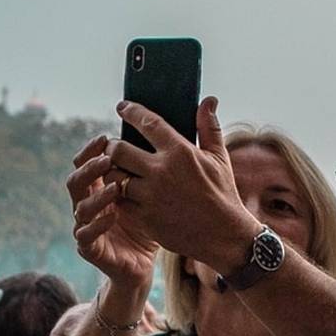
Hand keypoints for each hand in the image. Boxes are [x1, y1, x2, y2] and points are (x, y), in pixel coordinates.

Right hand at [67, 135, 159, 288]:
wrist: (143, 264)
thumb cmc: (148, 224)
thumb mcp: (152, 195)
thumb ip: (151, 171)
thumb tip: (166, 137)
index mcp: (99, 189)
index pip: (87, 163)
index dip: (91, 150)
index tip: (105, 136)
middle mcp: (88, 205)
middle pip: (76, 181)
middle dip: (90, 168)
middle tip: (108, 159)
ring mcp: (86, 227)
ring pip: (80, 207)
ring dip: (97, 195)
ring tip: (115, 186)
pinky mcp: (90, 248)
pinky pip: (86, 235)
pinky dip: (97, 224)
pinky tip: (112, 216)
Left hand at [107, 97, 258, 274]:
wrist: (224, 235)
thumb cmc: (222, 194)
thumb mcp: (219, 158)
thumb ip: (209, 127)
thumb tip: (209, 100)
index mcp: (180, 152)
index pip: (147, 123)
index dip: (131, 111)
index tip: (123, 107)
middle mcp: (161, 171)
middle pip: (118, 150)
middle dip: (112, 147)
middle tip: (114, 148)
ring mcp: (150, 196)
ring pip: (113, 176)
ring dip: (111, 172)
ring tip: (117, 171)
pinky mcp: (143, 217)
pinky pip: (118, 200)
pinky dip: (117, 195)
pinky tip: (124, 193)